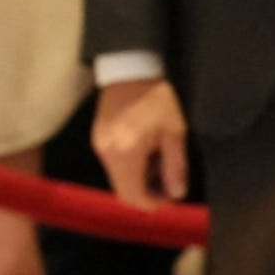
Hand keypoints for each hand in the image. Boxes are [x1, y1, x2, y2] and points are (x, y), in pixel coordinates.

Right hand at [92, 77, 191, 209]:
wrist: (129, 71)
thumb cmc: (156, 100)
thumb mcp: (174, 133)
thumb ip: (175, 166)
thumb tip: (177, 193)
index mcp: (127, 154)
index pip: (134, 196)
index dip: (153, 203)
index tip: (170, 195)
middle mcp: (107, 154)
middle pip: (124, 190)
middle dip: (146, 192)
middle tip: (167, 181)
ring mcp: (99, 146)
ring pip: (118, 178)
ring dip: (138, 179)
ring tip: (158, 162)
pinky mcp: (97, 138)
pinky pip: (113, 164)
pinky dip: (129, 166)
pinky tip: (144, 151)